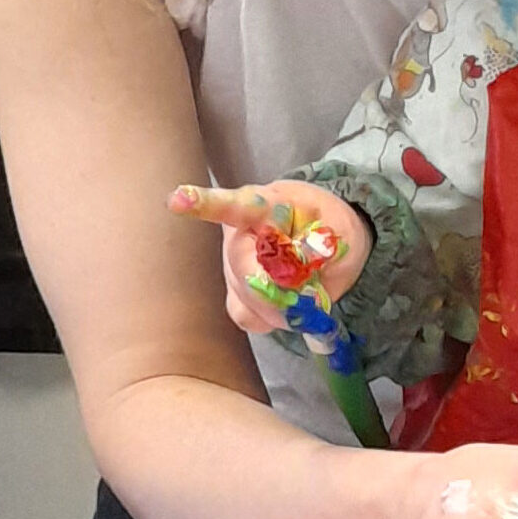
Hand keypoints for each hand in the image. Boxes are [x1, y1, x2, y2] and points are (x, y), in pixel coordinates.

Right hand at [169, 182, 370, 335]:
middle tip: (314, 292)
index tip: (176, 201)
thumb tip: (294, 272)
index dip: (203, 204)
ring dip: (284, 306)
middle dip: (283, 292)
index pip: (232, 205)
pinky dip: (274, 317)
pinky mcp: (234, 291)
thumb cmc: (329, 225)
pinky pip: (247, 316)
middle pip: (244, 272)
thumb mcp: (341, 231)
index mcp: (265, 206)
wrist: (325, 231)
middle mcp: (237, 234)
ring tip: (307, 289)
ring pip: (247, 299)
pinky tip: (288, 304)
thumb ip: (321, 250)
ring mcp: (231, 264)